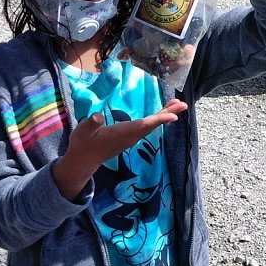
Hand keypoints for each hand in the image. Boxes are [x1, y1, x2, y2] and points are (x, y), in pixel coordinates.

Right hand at [53, 99, 187, 199]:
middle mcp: (130, 136)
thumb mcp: (82, 132)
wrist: (83, 160)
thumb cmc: (82, 144)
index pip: (143, 125)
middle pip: (153, 124)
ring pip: (152, 125)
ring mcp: (131, 138)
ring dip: (165, 114)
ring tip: (177, 104)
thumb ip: (90, 124)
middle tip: (183, 104)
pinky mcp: (129, 138)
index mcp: (122, 133)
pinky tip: (162, 113)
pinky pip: (147, 126)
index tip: (174, 115)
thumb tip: (97, 116)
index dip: (158, 119)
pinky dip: (157, 118)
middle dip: (168, 113)